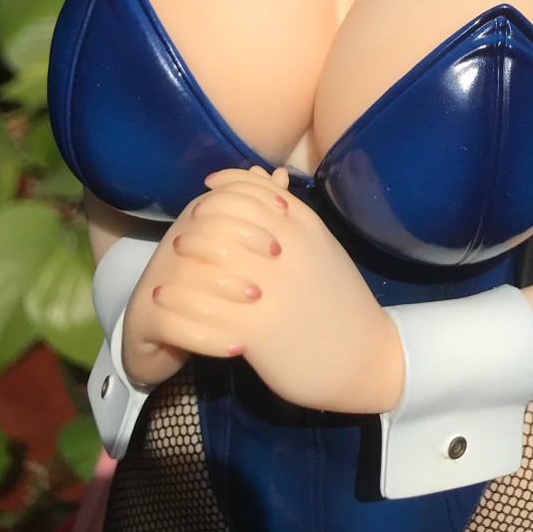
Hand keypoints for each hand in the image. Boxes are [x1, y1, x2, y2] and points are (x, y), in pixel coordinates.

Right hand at [121, 177, 274, 390]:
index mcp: (198, 221)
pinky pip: (175, 325)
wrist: (162, 331)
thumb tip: (281, 175)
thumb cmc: (210, 281)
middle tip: (277, 261)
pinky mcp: (145, 318)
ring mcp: (156, 280)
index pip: (222, 199)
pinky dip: (209, 338)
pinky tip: (240, 346)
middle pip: (205, 232)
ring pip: (189, 278)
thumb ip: (259, 212)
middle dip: (243, 245)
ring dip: (227, 289)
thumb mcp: (235, 246)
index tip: (285, 230)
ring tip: (259, 301)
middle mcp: (174, 244)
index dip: (255, 208)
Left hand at [155, 166, 404, 413]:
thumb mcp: (320, 247)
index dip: (222, 190)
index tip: (204, 198)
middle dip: (195, 226)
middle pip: (224, 218)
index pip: (252, 189)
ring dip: (181, 266)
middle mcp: (288, 249)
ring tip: (167, 276)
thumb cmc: (339, 301)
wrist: (367, 357)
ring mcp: (273, 288)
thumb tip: (267, 174)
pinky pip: (204, 310)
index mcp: (305, 227)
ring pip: (208, 260)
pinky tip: (166, 305)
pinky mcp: (258, 329)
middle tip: (181, 240)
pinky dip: (179, 304)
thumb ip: (291, 213)